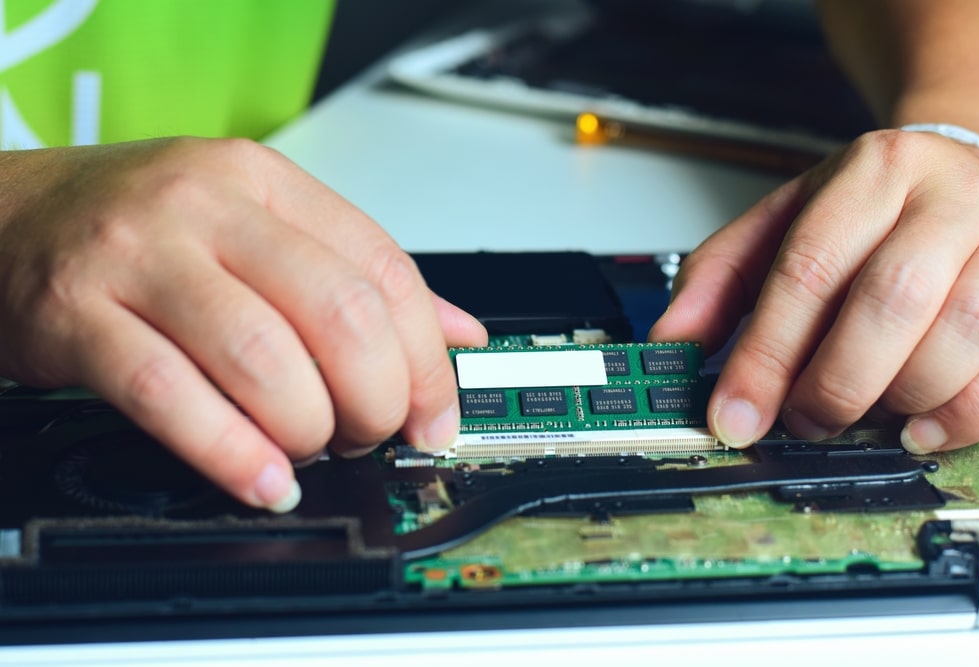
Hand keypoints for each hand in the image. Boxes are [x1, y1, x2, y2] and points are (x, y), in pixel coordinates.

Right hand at [0, 138, 485, 511]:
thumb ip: (358, 275)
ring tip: (312, 451)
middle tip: (369, 433)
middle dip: (377, 398)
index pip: (384, 271)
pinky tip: (264, 481)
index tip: (435, 414)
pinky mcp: (76, 316)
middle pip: (339, 314)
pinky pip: (172, 396)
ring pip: (264, 358)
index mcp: (266, 183)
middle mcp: (209, 208)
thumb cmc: (140, 228)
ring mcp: (139, 257)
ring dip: (310, 428)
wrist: (5, 215)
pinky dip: (233, 454)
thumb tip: (460, 333)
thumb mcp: (257, 225)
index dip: (427, 358)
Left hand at [649, 129, 978, 453]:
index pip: (808, 269)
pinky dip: (963, 415)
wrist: (963, 172)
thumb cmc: (868, 211)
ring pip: (967, 333)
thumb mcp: (780, 223)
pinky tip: (919, 427)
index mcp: (871, 172)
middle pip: (892, 300)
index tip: (733, 416)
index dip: (765, 356)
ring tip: (861, 418)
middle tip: (802, 421)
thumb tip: (670, 345)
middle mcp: (949, 197)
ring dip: (900, 398)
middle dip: (834, 382)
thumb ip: (718, 280)